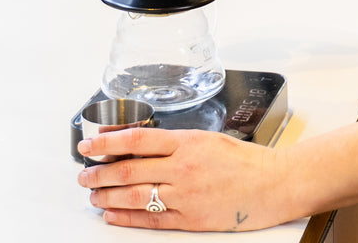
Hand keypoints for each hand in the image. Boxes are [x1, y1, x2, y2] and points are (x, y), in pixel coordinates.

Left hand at [77, 128, 294, 230]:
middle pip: (129, 169)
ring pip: (135, 194)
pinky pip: (150, 218)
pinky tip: (112, 213)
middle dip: (99, 173)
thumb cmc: (247, 160)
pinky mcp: (190, 218)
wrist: (274, 183)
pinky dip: (126, 216)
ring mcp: (185, 195)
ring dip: (107, 194)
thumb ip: (176, 142)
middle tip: (83, 175)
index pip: (136, 140)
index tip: (89, 145)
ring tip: (93, 194)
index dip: (106, 143)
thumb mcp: (209, 139)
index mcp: (188, 142)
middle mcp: (183, 167)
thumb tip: (140, 145)